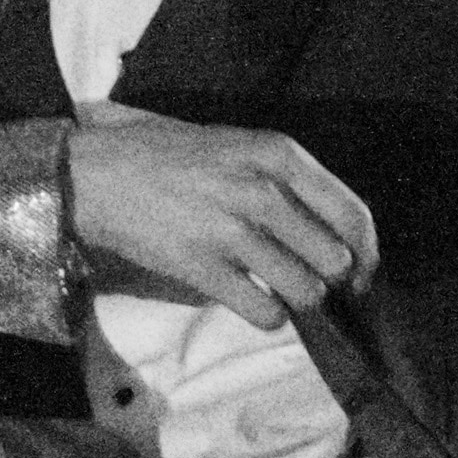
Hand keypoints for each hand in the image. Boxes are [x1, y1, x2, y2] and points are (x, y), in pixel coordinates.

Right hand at [66, 110, 376, 322]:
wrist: (91, 173)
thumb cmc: (161, 155)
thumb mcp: (233, 142)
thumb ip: (282, 174)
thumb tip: (333, 225)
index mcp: (276, 154)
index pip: (351, 214)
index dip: (366, 254)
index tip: (362, 275)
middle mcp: (261, 190)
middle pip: (334, 259)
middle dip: (330, 280)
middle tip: (315, 285)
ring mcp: (231, 231)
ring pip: (304, 290)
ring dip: (297, 300)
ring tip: (279, 291)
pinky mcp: (202, 268)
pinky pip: (264, 311)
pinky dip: (266, 316)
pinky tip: (252, 302)